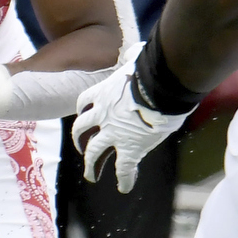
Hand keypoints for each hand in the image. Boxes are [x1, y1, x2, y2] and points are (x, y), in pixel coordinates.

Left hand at [73, 57, 185, 191]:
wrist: (158, 88)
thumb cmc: (152, 71)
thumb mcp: (135, 63)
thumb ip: (132, 60)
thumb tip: (139, 50)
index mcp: (103, 93)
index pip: (84, 102)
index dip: (83, 110)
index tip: (84, 116)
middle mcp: (102, 114)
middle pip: (81, 128)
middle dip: (79, 139)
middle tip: (81, 148)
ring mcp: (113, 133)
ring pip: (93, 151)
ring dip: (90, 164)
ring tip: (90, 174)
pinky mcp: (129, 147)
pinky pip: (123, 168)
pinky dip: (123, 179)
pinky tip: (123, 187)